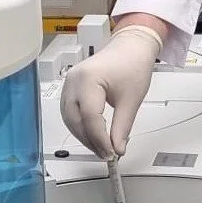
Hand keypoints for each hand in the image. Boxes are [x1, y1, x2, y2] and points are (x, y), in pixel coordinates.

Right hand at [60, 22, 165, 158]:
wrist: (131, 47)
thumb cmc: (132, 64)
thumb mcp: (131, 100)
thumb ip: (122, 128)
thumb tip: (117, 149)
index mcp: (88, 79)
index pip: (90, 118)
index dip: (99, 139)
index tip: (111, 153)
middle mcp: (74, 80)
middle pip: (76, 120)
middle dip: (90, 141)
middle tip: (107, 154)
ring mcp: (69, 83)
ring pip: (70, 119)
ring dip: (83, 136)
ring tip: (101, 148)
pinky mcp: (71, 87)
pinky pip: (70, 113)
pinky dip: (80, 127)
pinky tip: (92, 136)